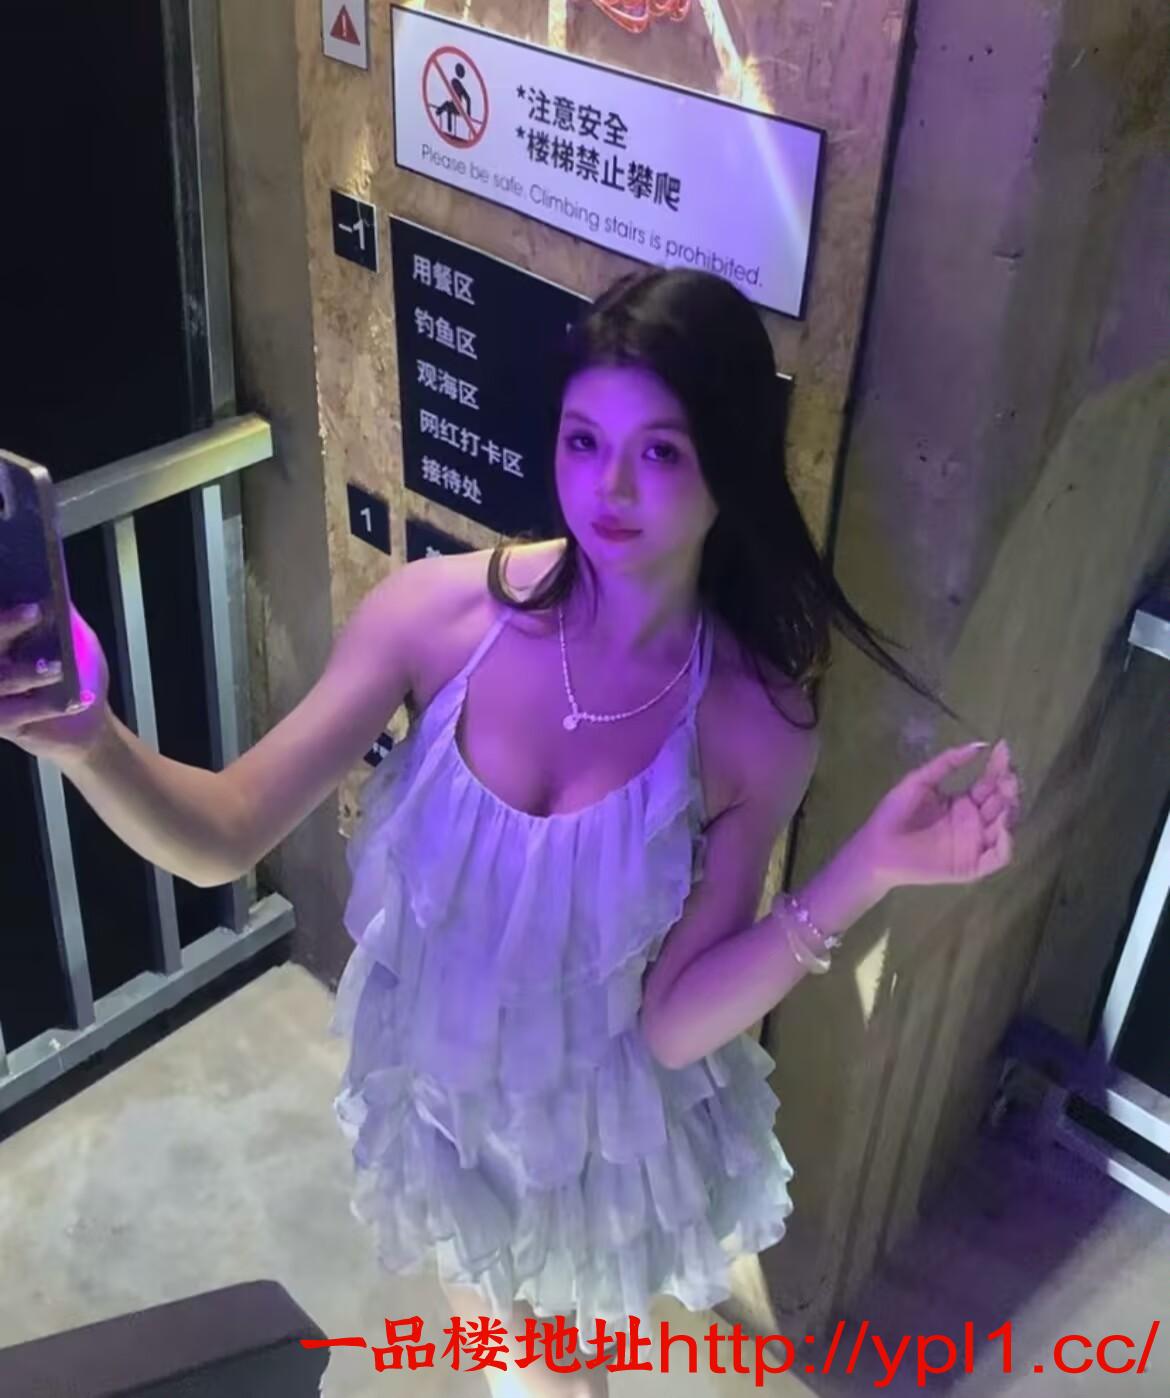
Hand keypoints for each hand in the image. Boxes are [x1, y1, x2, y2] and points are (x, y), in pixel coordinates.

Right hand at [0, 602, 110, 764]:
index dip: (6, 613)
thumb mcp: (78, 639)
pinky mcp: (0, 723)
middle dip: (6, 624)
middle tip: (34, 611)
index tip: (28, 598)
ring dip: (28, 671)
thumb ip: (64, 614)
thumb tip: (56, 586)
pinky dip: (46, 706)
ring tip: (57, 666)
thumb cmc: (80, 675)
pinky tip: (74, 701)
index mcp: (4, 639)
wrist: (88, 723)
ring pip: (0, 679)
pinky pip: (14, 714)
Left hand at [857, 738, 1020, 890]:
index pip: (989, 784)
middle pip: (1001, 804)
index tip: (1003, 749)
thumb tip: (978, 745)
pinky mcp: (972, 866)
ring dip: (1010, 811)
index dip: (998, 767)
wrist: (877, 847)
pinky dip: (1006, 844)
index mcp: (963, 803)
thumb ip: (946, 763)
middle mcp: (973, 822)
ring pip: (1005, 827)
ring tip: (1005, 795)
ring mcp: (975, 844)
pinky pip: (998, 858)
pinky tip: (1002, 827)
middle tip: (1007, 776)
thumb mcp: (920, 782)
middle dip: (1008, 788)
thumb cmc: (894, 814)